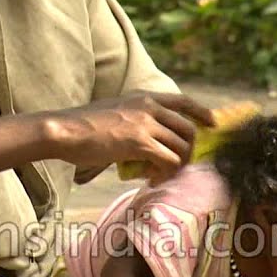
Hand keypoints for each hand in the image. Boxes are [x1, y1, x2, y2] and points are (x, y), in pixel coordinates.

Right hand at [46, 92, 214, 181]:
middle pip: (188, 129)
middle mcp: (148, 106)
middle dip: (189, 151)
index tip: (212, 124)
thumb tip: (150, 145)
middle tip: (178, 166)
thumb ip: (134, 121)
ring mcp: (145, 123)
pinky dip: (165, 174)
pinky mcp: (139, 142)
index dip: (201, 112)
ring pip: (181, 147)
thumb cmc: (82, 127)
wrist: (64, 130)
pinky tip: (151, 179)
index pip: (182, 100)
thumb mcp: (114, 113)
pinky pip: (168, 161)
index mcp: (142, 97)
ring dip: (176, 166)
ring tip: (159, 175)